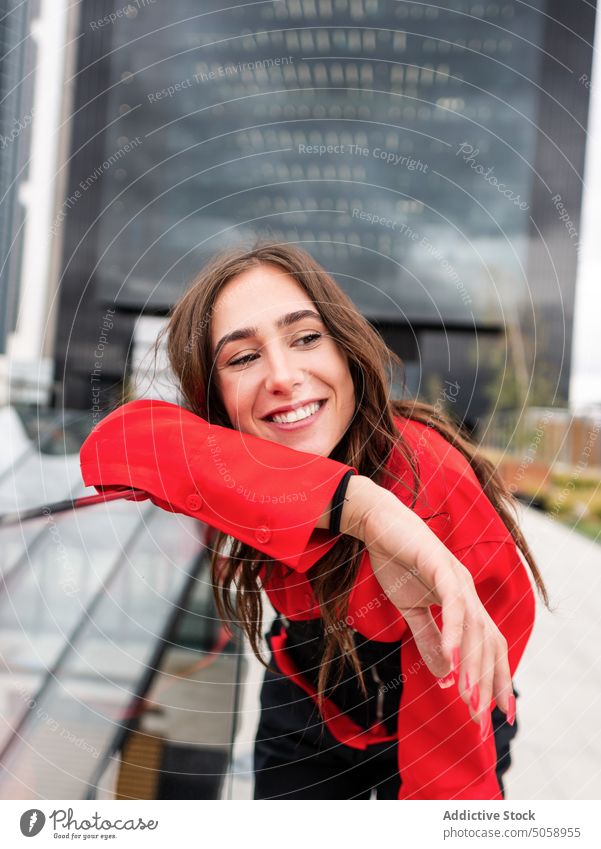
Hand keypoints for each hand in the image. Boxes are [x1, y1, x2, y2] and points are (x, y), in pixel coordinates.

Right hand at [340, 476, 512, 731]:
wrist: (377, 523)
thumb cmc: (396, 561)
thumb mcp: (411, 609)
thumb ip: (429, 639)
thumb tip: (444, 677)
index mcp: (464, 602)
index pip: (489, 645)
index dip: (496, 678)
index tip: (495, 714)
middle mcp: (468, 591)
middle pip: (489, 642)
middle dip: (487, 682)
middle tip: (479, 717)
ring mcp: (457, 578)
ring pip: (476, 628)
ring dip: (473, 665)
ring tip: (468, 698)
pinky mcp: (441, 566)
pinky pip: (453, 604)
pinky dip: (454, 632)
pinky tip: (449, 658)